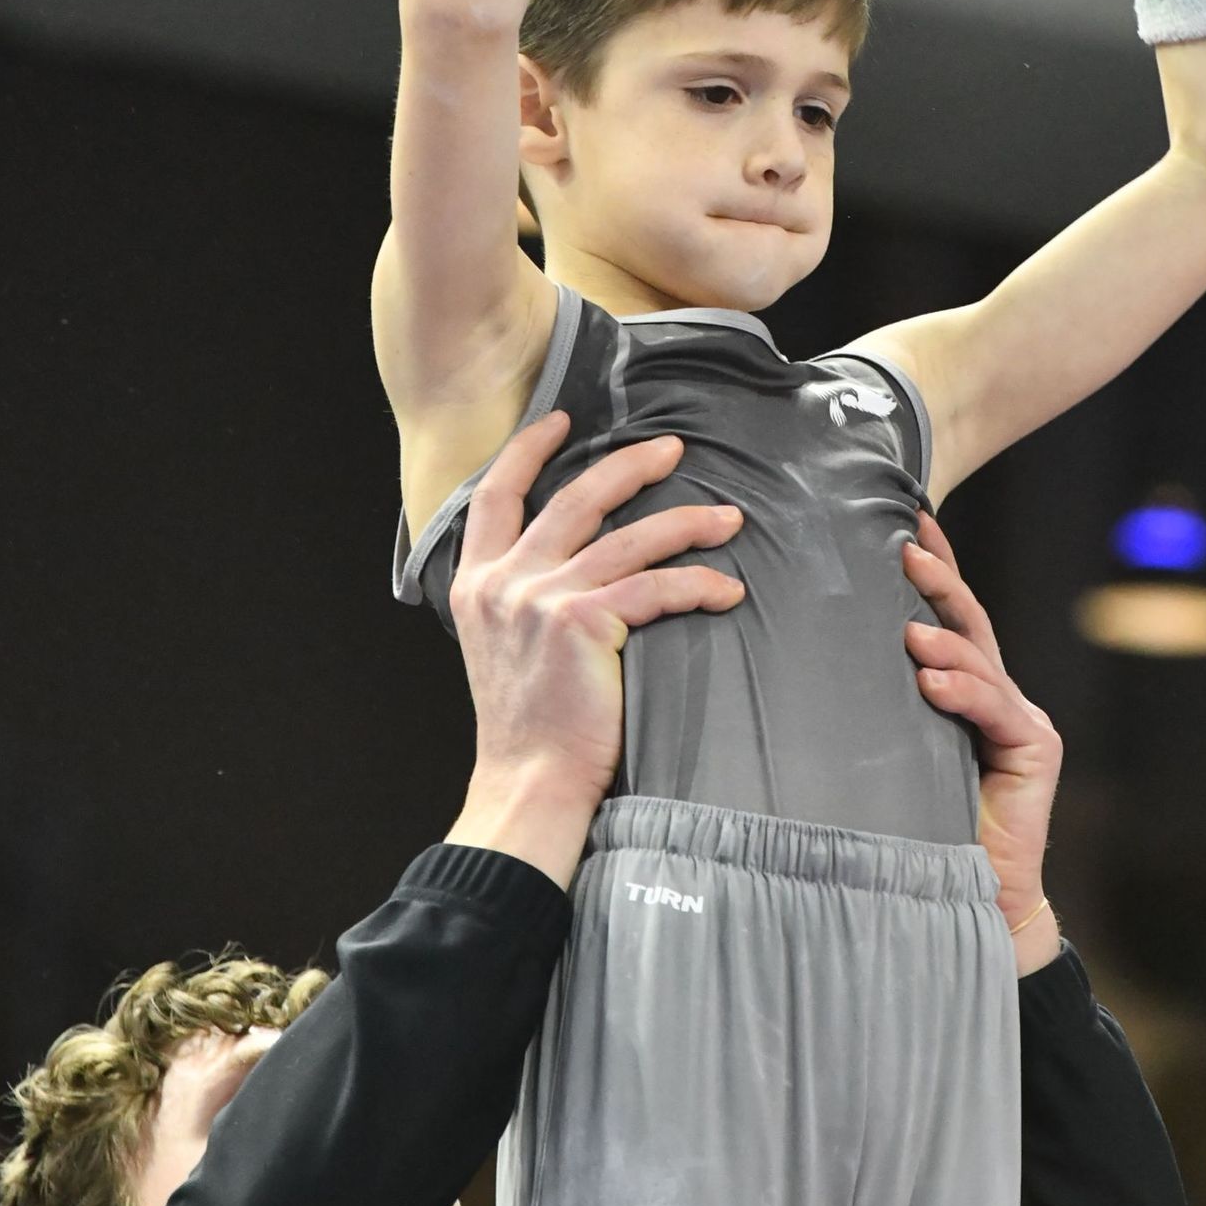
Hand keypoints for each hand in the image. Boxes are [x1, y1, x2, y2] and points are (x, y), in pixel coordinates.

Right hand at [447, 412, 745, 883]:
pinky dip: (698, 585)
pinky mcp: (582, 621)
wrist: (527, 784)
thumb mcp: (501, 649)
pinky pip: (656, 587)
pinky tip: (728, 590)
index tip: (560, 422)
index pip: (494, 496)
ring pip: (629, 538)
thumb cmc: (527, 730)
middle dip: (630, 466)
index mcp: (476, 584)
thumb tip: (568, 572)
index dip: (528, 452)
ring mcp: (541, 597)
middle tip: (673, 449)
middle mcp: (504, 581)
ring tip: (728, 517)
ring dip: (686, 522)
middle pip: (575, 498)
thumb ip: (519, 602)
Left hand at [903, 513, 1063, 970]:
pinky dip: (963, 690)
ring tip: (907, 625)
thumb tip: (799, 657)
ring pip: (982, 659)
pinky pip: (996, 710)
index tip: (901, 518)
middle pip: (967, 622)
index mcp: (961, 690)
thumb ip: (866, 711)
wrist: (962, 905)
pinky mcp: (1035, 750)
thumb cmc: (909, 832)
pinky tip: (931, 680)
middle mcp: (996, 695)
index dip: (929, 567)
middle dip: (938, 578)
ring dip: (943, 636)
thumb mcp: (881, 756)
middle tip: (904, 542)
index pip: (943, 617)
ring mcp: (1021, 719)